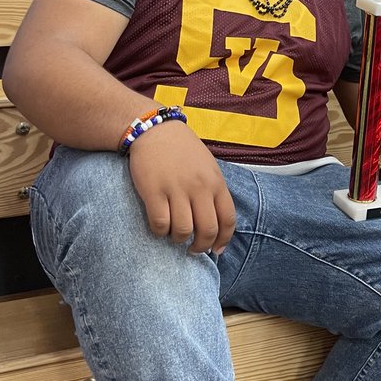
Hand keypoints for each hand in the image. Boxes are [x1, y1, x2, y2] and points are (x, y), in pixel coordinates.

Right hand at [128, 119, 235, 254]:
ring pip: (182, 231)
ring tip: (174, 234)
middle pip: (207, 230)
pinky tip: (159, 227)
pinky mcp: (153, 191)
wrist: (155, 130)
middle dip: (200, 246)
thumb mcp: (208, 167)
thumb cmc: (183, 150)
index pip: (228, 219)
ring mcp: (176, 189)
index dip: (223, 240)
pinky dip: (160, 232)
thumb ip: (214, 192)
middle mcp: (199, 187)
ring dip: (178, 239)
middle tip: (192, 248)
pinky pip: (160, 224)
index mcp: (216, 182)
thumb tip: (217, 224)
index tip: (216, 250)